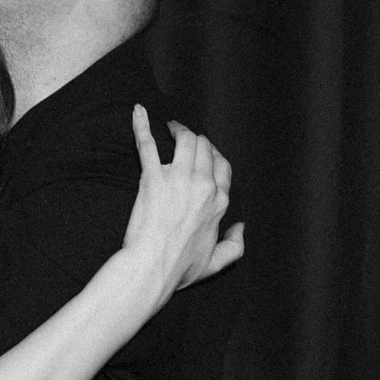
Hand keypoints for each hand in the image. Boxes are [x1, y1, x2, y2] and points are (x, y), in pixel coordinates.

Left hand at [120, 107, 242, 301]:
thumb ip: (235, 246)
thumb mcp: (216, 263)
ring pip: (186, 140)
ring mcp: (179, 178)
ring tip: (169, 127)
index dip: (213, 156)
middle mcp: (204, 185)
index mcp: (219, 202)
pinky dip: (141, 125)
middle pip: (205, 148)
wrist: (152, 267)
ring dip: (179, 130)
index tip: (205, 154)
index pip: (222, 166)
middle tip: (184, 138)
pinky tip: (138, 111)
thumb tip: (241, 228)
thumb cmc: (179, 268)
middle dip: (197, 140)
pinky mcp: (152, 178)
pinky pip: (148, 144)